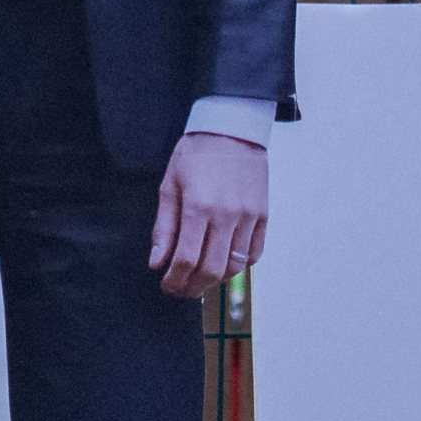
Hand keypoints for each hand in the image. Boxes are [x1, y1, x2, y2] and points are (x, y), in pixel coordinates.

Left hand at [149, 130, 266, 302]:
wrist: (231, 129)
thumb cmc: (195, 156)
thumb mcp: (169, 185)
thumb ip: (164, 227)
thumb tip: (157, 262)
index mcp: (198, 206)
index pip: (185, 259)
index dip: (174, 280)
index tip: (166, 286)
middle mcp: (226, 215)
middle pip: (211, 270)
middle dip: (192, 287)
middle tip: (181, 290)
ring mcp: (249, 216)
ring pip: (234, 266)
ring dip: (214, 280)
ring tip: (199, 279)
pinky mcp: (263, 215)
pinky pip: (253, 254)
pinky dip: (238, 266)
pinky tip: (222, 263)